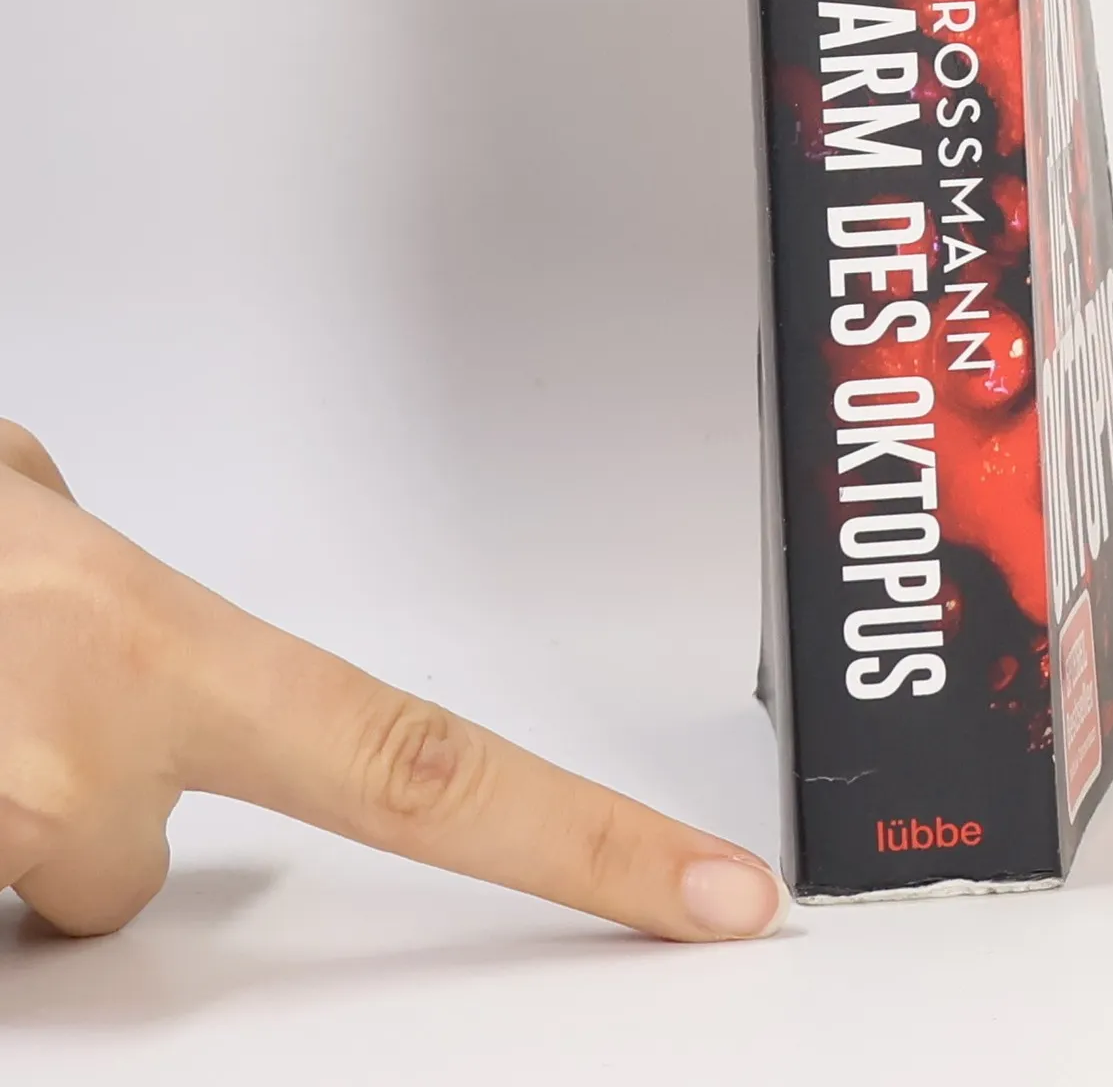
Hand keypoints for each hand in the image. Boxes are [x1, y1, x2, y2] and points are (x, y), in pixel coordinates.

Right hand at [0, 421, 786, 940]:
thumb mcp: (23, 522)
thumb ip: (103, 589)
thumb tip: (126, 625)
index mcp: (164, 652)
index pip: (433, 770)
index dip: (593, 849)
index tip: (726, 904)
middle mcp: (83, 758)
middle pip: (115, 879)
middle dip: (60, 811)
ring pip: (12, 889)